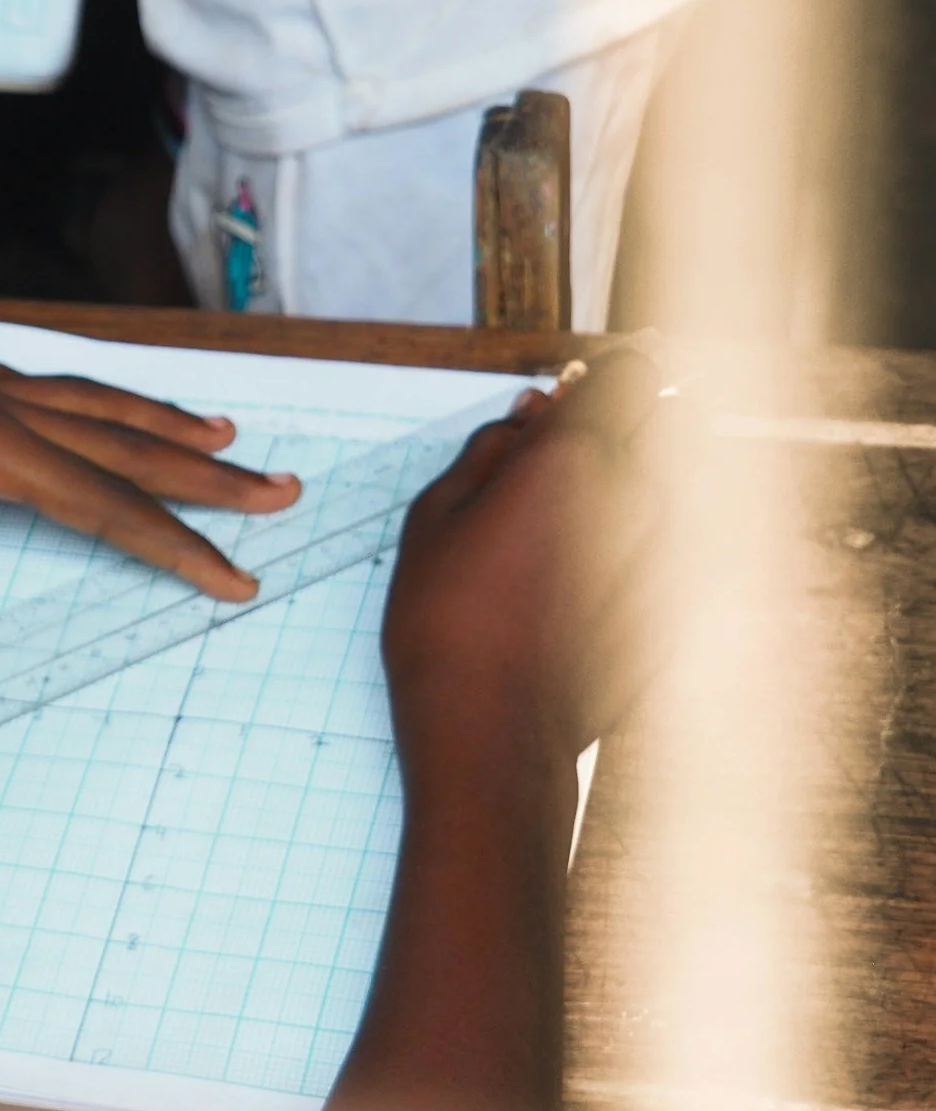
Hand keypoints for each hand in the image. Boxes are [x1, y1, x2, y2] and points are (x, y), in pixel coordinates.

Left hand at [0, 257, 299, 726]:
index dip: (176, 546)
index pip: (104, 505)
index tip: (240, 578)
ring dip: (151, 420)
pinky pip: (30, 377)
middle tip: (280, 489)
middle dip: (203, 473)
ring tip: (210, 427)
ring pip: (83, 399)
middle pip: (119, 444)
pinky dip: (75, 388)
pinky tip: (67, 387)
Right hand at [382, 354, 664, 781]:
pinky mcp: (677, 604)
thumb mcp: (434, 519)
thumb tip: (530, 413)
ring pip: (676, 485)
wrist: (494, 736)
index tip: (571, 394)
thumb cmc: (447, 626)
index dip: (600, 376)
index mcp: (576, 461)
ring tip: (566, 527)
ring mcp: (670, 556)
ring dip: (636, 484)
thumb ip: (489, 450)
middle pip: (672, 420)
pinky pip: (671, 548)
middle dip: (630, 422)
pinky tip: (577, 584)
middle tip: (570, 455)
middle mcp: (641, 498)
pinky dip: (638, 545)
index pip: (628, 375)